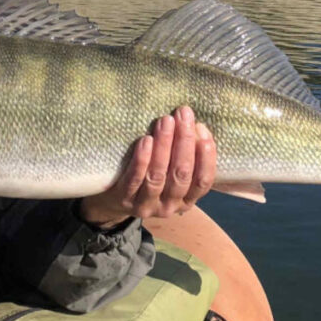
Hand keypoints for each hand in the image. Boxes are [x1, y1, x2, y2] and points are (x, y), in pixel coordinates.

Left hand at [79, 106, 215, 228]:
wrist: (114, 200)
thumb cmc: (150, 177)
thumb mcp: (171, 173)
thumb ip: (184, 156)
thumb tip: (195, 126)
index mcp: (187, 200)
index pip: (203, 180)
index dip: (206, 155)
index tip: (201, 128)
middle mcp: (170, 206)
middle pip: (181, 174)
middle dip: (184, 141)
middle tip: (183, 115)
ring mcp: (147, 205)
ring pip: (158, 175)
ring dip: (163, 145)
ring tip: (165, 121)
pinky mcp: (126, 200)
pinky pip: (135, 179)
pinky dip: (142, 159)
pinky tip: (146, 140)